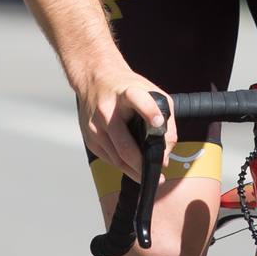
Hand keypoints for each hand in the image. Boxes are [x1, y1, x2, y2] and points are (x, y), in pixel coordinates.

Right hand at [74, 66, 174, 182]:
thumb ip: (165, 117)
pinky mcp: (89, 138)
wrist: (95, 79)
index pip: (138, 100)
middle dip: (142, 163)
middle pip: (125, 144)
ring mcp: (95, 126)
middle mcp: (108, 111)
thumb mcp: (152, 92)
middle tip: (160, 173)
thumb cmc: (128, 87)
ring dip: (134, 170)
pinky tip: (134, 168)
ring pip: (116, 158)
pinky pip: (108, 158)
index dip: (149, 111)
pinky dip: (123, 166)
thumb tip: (167, 150)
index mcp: (126, 93)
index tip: (158, 122)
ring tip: (150, 176)